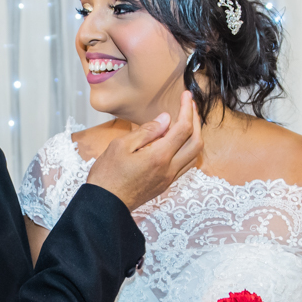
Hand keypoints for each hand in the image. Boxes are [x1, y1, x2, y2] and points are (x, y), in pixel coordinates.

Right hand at [87, 91, 202, 210]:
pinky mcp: (165, 184)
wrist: (104, 205)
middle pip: (196, 141)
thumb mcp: (120, 146)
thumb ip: (146, 131)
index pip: (183, 128)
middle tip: (190, 105)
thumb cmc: (107, 175)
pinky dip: (187, 148)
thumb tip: (166, 119)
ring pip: (194, 155)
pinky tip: (176, 141)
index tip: (186, 95)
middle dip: (196, 120)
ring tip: (186, 120)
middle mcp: (169, 169)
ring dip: (194, 135)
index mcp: (158, 156)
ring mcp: (169, 179)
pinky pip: (185, 164)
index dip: (187, 109)